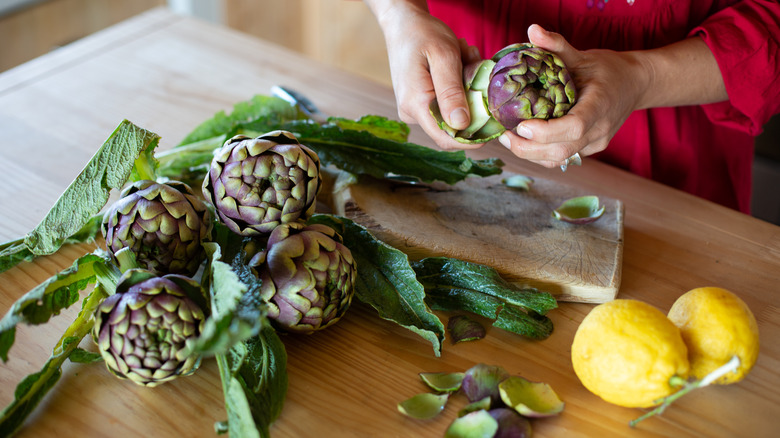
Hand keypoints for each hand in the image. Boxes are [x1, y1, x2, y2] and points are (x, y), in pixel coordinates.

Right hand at [373, 1, 482, 149]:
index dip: (473, 140)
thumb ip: (451, 91)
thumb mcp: (444, 56)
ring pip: (451, 113)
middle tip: (476, 70)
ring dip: (467, 91)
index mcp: (416, 104)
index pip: (446, 138)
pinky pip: (445, 104)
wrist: (403, 24)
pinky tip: (458, 64)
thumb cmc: (423, 34)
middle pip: (452, 128)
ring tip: (465, 60)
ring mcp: (413, 109)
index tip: (496, 126)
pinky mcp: (418, 103)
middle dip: (472, 106)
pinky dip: (458, 87)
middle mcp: (411, 113)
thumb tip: (461, 125)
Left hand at [499, 24, 650, 167]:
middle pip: (561, 151)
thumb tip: (532, 30)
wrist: (635, 85)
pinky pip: (562, 158)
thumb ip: (557, 45)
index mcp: (600, 105)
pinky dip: (540, 154)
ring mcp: (596, 143)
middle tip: (504, 135)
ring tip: (509, 139)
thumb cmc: (608, 69)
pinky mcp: (590, 149)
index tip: (521, 125)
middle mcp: (600, 129)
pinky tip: (525, 141)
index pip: (574, 127)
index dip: (545, 132)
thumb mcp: (583, 55)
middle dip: (527, 148)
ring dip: (530, 154)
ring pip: (559, 159)